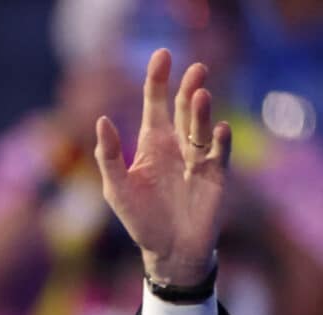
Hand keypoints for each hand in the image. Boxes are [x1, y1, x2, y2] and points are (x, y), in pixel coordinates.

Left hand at [94, 49, 231, 284]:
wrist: (168, 251)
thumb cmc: (140, 219)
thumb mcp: (116, 188)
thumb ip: (108, 156)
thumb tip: (101, 121)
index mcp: (153, 143)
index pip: (156, 104)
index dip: (158, 80)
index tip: (162, 55)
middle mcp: (177, 145)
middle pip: (185, 108)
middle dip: (189, 87)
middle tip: (196, 68)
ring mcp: (198, 160)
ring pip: (202, 128)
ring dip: (202, 112)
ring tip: (200, 95)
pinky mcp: (215, 178)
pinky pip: (218, 155)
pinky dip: (220, 143)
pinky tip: (220, 130)